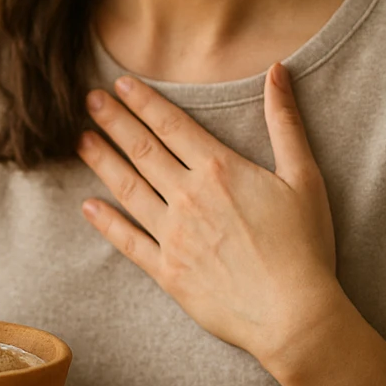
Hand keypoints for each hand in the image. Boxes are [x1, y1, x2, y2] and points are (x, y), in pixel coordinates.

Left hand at [76, 62, 341, 369]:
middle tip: (88, 100)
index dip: (143, 101)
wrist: (295, 314)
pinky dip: (107, 223)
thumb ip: (285, 121)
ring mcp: (174, 235)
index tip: (120, 83)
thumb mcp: (304, 176)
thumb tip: (277, 70)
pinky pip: (129, 242)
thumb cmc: (305, 246)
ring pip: (128, 188)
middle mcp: (189, 197)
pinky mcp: (168, 272)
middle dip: (113, 121)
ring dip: (102, 161)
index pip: (171, 125)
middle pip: (142, 150)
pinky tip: (88, 206)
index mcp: (219, 169)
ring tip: (80, 140)